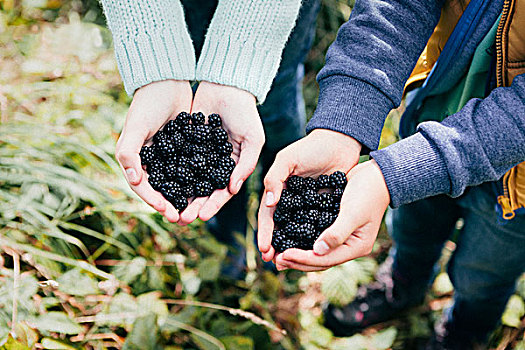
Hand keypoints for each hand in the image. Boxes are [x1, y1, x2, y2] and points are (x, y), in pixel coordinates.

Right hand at [115, 80, 192, 221]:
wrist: (166, 83)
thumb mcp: (135, 127)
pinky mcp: (186, 148)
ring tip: (197, 210)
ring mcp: (171, 155)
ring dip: (187, 196)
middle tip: (184, 218)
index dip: (154, 200)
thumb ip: (129, 153)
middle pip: (163, 189)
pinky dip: (199, 179)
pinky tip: (210, 190)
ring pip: (180, 181)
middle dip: (173, 204)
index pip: (144, 187)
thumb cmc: (146, 104)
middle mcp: (154, 160)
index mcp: (137, 159)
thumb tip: (135, 180)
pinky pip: (193, 168)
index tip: (168, 211)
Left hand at [177, 81, 264, 224]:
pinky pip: (175, 160)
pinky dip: (168, 173)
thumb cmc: (245, 113)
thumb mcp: (253, 139)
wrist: (226, 85)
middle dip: (193, 205)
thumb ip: (246, 164)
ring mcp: (198, 154)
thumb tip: (232, 189)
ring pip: (186, 179)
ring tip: (169, 207)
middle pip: (202, 190)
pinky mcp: (183, 142)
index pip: (222, 191)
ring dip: (179, 194)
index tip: (202, 216)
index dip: (213, 205)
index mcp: (232, 166)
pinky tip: (159, 184)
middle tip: (182, 219)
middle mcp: (214, 164)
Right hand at [258, 129, 361, 261]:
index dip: (265, 232)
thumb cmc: (312, 148)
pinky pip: (317, 227)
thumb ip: (275, 178)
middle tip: (274, 262)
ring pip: (298, 231)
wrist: (341, 142)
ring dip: (293, 247)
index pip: (269, 215)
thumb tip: (270, 203)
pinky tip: (314, 253)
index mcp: (279, 189)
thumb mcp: (288, 159)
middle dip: (276, 246)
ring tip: (290, 264)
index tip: (265, 249)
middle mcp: (291, 200)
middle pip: (282, 228)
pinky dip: (314, 240)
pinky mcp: (325, 208)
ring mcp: (308, 206)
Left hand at [274, 160, 389, 270]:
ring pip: (317, 251)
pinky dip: (303, 240)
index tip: (283, 256)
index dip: (303, 259)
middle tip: (277, 261)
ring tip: (279, 256)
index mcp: (356, 247)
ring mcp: (343, 237)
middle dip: (298, 261)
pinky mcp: (336, 226)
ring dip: (299, 254)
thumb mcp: (352, 213)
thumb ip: (336, 233)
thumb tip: (317, 250)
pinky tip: (289, 238)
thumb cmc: (367, 192)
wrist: (378, 175)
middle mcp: (349, 246)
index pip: (325, 259)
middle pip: (320, 260)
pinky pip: (317, 237)